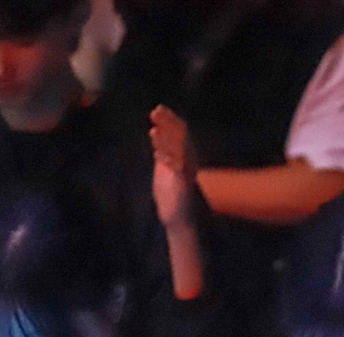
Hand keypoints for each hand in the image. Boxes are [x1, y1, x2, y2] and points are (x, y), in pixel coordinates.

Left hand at [149, 105, 196, 228]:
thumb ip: (162, 153)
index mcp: (184, 157)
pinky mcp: (184, 185)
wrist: (179, 220)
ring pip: (179, 151)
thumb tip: (157, 135)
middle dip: (168, 124)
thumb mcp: (164, 169)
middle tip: (155, 112)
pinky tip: (157, 153)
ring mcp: (188, 173)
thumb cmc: (171, 197)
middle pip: (180, 137)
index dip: (170, 120)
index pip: (179, 133)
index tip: (158, 110)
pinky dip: (169, 160)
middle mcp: (189, 162)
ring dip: (166, 140)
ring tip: (154, 130)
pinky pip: (178, 169)